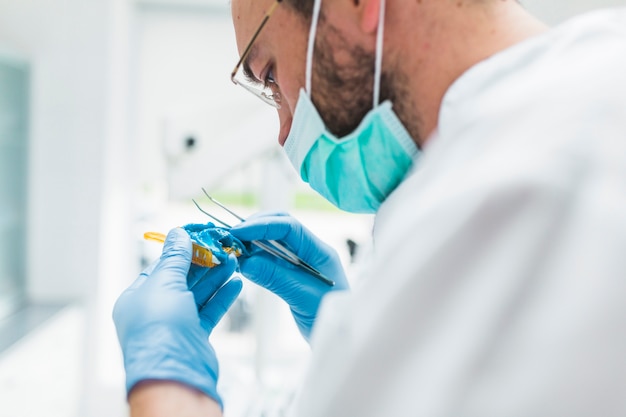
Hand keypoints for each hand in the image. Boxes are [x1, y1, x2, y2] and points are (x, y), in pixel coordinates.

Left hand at [113, 228, 241, 408]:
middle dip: (203, 262)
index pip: (160, 267)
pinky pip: (209, 310)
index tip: (201, 237)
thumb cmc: (159, 330)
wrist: (174, 377)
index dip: (181, 251)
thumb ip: (174, 257)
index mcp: (137, 298)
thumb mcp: (165, 284)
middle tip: (222, 247)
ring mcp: (175, 324)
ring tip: (234, 260)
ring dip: (216, 276)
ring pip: (198, 294)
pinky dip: (223, 296)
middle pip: (182, 279)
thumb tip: (178, 234)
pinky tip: (236, 283)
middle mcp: (155, 311)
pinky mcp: (194, 335)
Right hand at [230, 212, 348, 340]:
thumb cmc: (328, 319)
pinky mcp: (291, 275)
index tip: (237, 233)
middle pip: (280, 226)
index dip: (261, 226)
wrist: (340, 339)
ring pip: (272, 242)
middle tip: (231, 238)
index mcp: (319, 251)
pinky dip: (254, 257)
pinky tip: (241, 263)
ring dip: (252, 242)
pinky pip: (270, 259)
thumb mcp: (303, 297)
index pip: (289, 227)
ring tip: (232, 250)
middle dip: (254, 228)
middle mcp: (309, 251)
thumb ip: (276, 277)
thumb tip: (246, 261)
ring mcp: (300, 262)